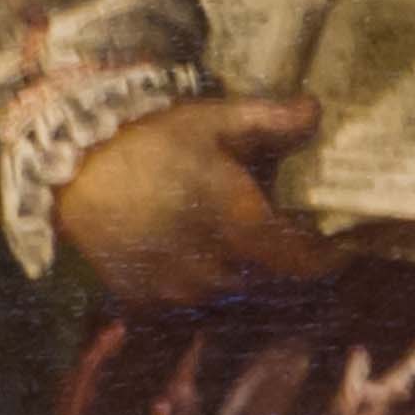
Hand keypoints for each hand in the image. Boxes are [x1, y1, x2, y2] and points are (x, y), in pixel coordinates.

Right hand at [55, 96, 345, 308]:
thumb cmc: (150, 139)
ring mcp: (174, 288)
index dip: (327, 259)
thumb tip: (318, 111)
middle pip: (268, 282)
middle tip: (294, 240)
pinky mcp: (143, 298)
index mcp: (237, 224)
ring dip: (246, 277)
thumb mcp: (215, 120)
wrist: (73, 168)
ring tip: (248, 247)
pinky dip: (205, 285)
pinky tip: (203, 256)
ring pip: (230, 295)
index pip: (300, 263)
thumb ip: (272, 119)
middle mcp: (210, 267)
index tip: (341, 246)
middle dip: (286, 265)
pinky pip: (189, 303)